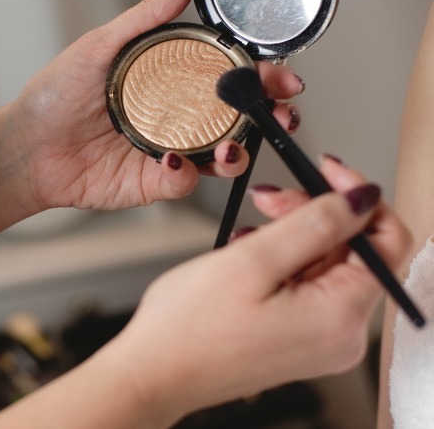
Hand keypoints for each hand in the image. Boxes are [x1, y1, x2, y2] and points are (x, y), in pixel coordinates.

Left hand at [6, 0, 304, 211]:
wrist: (25, 147)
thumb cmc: (55, 95)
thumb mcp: (101, 45)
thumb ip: (147, 15)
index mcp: (169, 80)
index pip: (227, 74)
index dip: (260, 74)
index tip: (282, 73)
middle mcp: (176, 115)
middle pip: (238, 115)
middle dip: (268, 113)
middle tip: (281, 108)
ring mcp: (169, 150)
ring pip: (224, 153)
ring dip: (239, 150)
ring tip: (231, 145)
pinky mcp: (154, 183)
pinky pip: (185, 182)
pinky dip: (187, 174)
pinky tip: (171, 162)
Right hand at [107, 158, 410, 422]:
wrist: (153, 373)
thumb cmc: (189, 327)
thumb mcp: (252, 260)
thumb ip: (315, 224)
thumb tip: (363, 198)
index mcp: (340, 315)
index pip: (388, 240)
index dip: (359, 197)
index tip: (324, 170)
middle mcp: (342, 334)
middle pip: (355, 250)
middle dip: (315, 213)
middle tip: (267, 198)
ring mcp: (321, 340)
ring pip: (328, 265)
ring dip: (293, 234)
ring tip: (247, 230)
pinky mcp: (298, 340)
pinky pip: (308, 286)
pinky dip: (283, 261)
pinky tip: (248, 255)